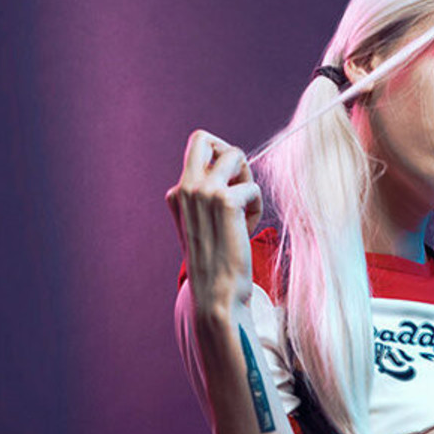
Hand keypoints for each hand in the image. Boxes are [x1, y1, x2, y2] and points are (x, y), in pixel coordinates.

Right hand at [166, 130, 262, 318]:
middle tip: (238, 186)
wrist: (216, 296)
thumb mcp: (202, 228)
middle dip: (229, 154)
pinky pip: (253, 187)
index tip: (229, 192)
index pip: (197, 152)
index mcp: (177, 194)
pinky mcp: (225, 201)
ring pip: (236, 156)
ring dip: (248, 182)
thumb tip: (231, 173)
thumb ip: (206, 200)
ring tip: (245, 214)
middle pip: (204, 138)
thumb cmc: (216, 266)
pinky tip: (247, 231)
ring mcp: (203, 192)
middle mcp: (185, 188)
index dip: (220, 165)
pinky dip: (257, 207)